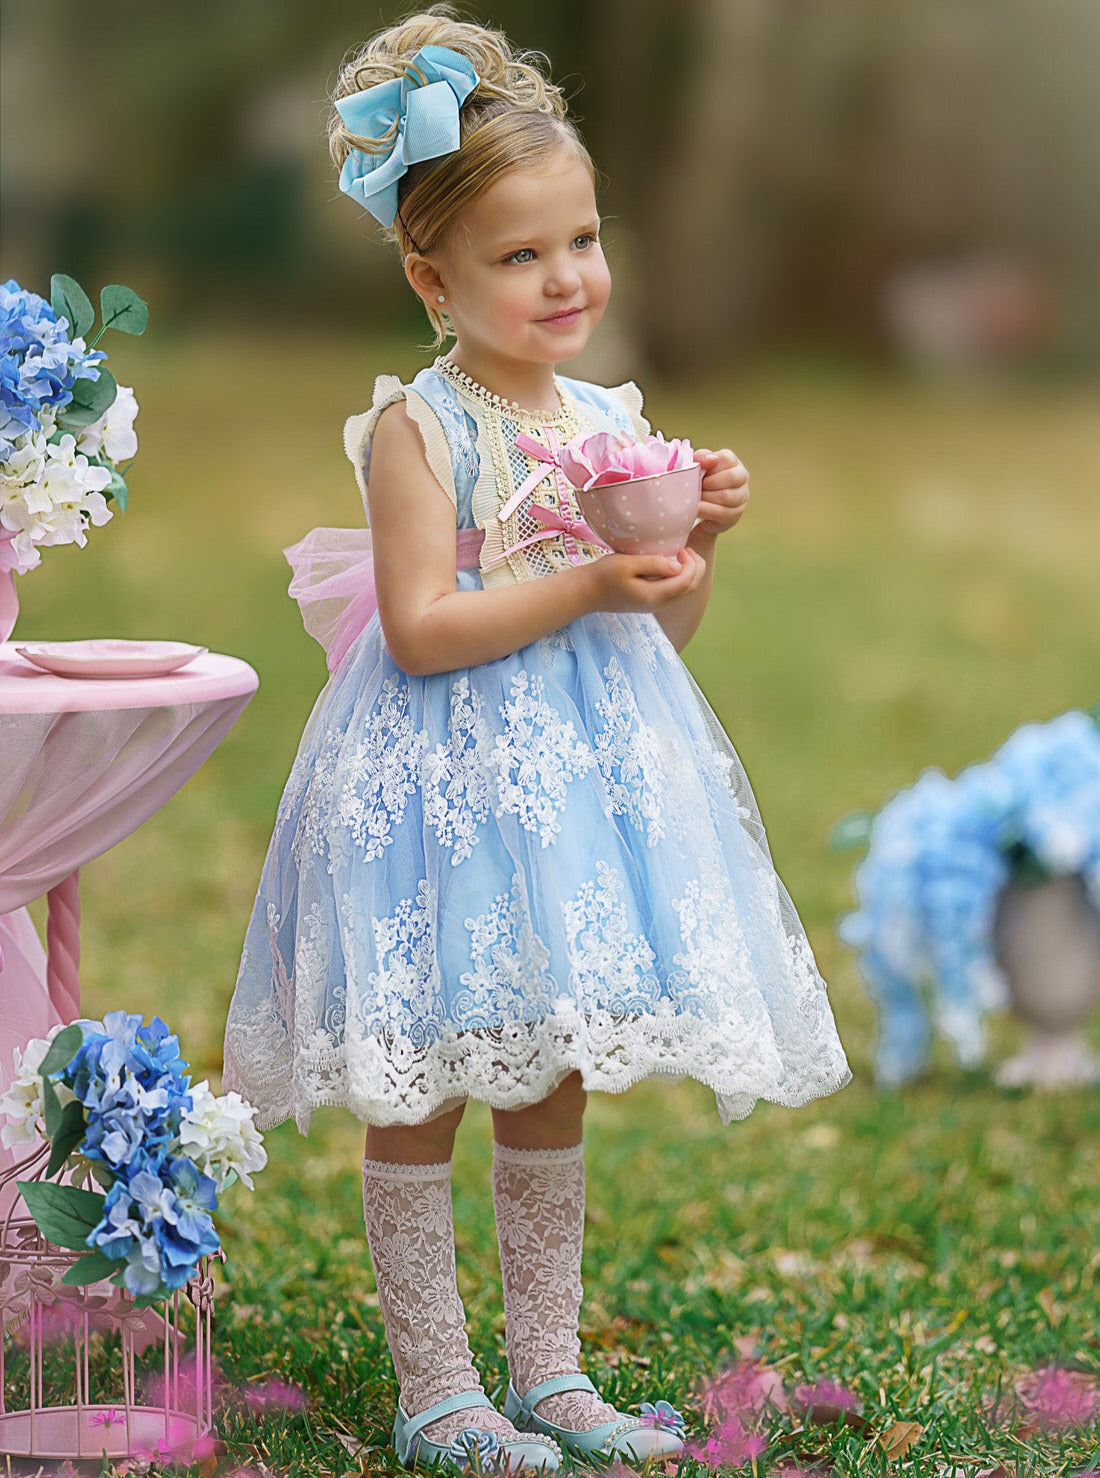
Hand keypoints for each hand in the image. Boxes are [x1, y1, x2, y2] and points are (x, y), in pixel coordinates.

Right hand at [584, 547, 707, 613]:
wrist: (587, 592)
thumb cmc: (604, 575)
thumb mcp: (627, 564)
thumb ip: (653, 564)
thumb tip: (678, 566)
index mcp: (654, 596)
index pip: (686, 582)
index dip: (691, 564)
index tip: (681, 548)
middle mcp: (658, 604)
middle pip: (690, 589)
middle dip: (695, 568)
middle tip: (687, 549)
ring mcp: (655, 605)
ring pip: (684, 591)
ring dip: (689, 573)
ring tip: (681, 554)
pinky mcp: (650, 602)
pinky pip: (674, 592)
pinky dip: (680, 578)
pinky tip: (670, 565)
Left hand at [692, 448, 749, 536]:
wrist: (696, 507)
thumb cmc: (697, 481)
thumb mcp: (695, 466)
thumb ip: (701, 457)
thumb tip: (710, 459)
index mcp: (732, 462)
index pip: (727, 458)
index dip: (710, 466)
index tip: (698, 472)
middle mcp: (741, 477)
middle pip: (732, 477)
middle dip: (710, 483)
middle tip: (697, 487)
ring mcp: (741, 496)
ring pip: (727, 496)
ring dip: (707, 497)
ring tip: (695, 498)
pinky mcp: (736, 513)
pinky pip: (723, 513)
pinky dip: (707, 511)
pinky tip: (697, 509)